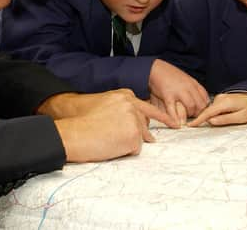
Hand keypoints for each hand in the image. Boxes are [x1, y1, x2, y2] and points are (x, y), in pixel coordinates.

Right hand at [52, 89, 178, 161]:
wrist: (73, 133)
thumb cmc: (82, 121)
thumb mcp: (103, 104)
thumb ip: (121, 108)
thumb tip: (138, 121)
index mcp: (125, 95)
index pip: (147, 107)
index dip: (161, 117)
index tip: (174, 123)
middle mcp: (133, 105)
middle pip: (144, 124)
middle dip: (140, 133)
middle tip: (130, 138)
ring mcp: (135, 120)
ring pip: (141, 137)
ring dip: (127, 142)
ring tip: (107, 140)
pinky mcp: (134, 135)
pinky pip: (135, 149)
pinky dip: (125, 151)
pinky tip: (110, 146)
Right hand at [148, 59, 208, 125]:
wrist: (155, 68)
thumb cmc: (168, 74)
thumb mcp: (184, 78)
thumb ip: (192, 88)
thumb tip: (198, 99)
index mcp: (193, 83)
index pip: (205, 98)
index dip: (204, 107)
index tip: (200, 112)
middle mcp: (189, 86)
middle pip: (201, 104)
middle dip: (198, 113)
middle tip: (192, 117)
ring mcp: (179, 91)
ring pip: (191, 107)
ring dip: (189, 115)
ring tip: (184, 120)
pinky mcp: (168, 95)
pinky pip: (174, 110)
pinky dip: (175, 119)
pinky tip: (176, 124)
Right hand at [188, 93, 246, 126]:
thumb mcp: (240, 117)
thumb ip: (225, 119)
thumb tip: (211, 122)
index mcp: (225, 103)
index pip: (208, 112)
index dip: (199, 119)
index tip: (190, 125)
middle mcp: (220, 99)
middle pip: (208, 111)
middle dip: (205, 120)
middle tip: (206, 125)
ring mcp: (220, 98)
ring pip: (210, 111)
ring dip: (212, 118)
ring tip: (224, 118)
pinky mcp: (220, 100)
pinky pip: (214, 109)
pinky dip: (214, 114)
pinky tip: (223, 116)